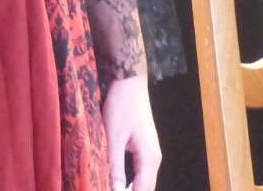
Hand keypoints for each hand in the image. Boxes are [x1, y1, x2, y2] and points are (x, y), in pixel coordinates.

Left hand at [102, 75, 160, 190]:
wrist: (129, 82)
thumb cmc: (121, 107)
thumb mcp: (113, 137)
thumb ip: (115, 166)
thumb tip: (114, 190)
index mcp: (150, 158)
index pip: (143, 190)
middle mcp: (154, 158)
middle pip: (146, 186)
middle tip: (108, 190)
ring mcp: (150, 152)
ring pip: (142, 179)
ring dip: (130, 188)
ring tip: (112, 187)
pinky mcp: (144, 146)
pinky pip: (140, 169)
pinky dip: (130, 178)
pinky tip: (117, 181)